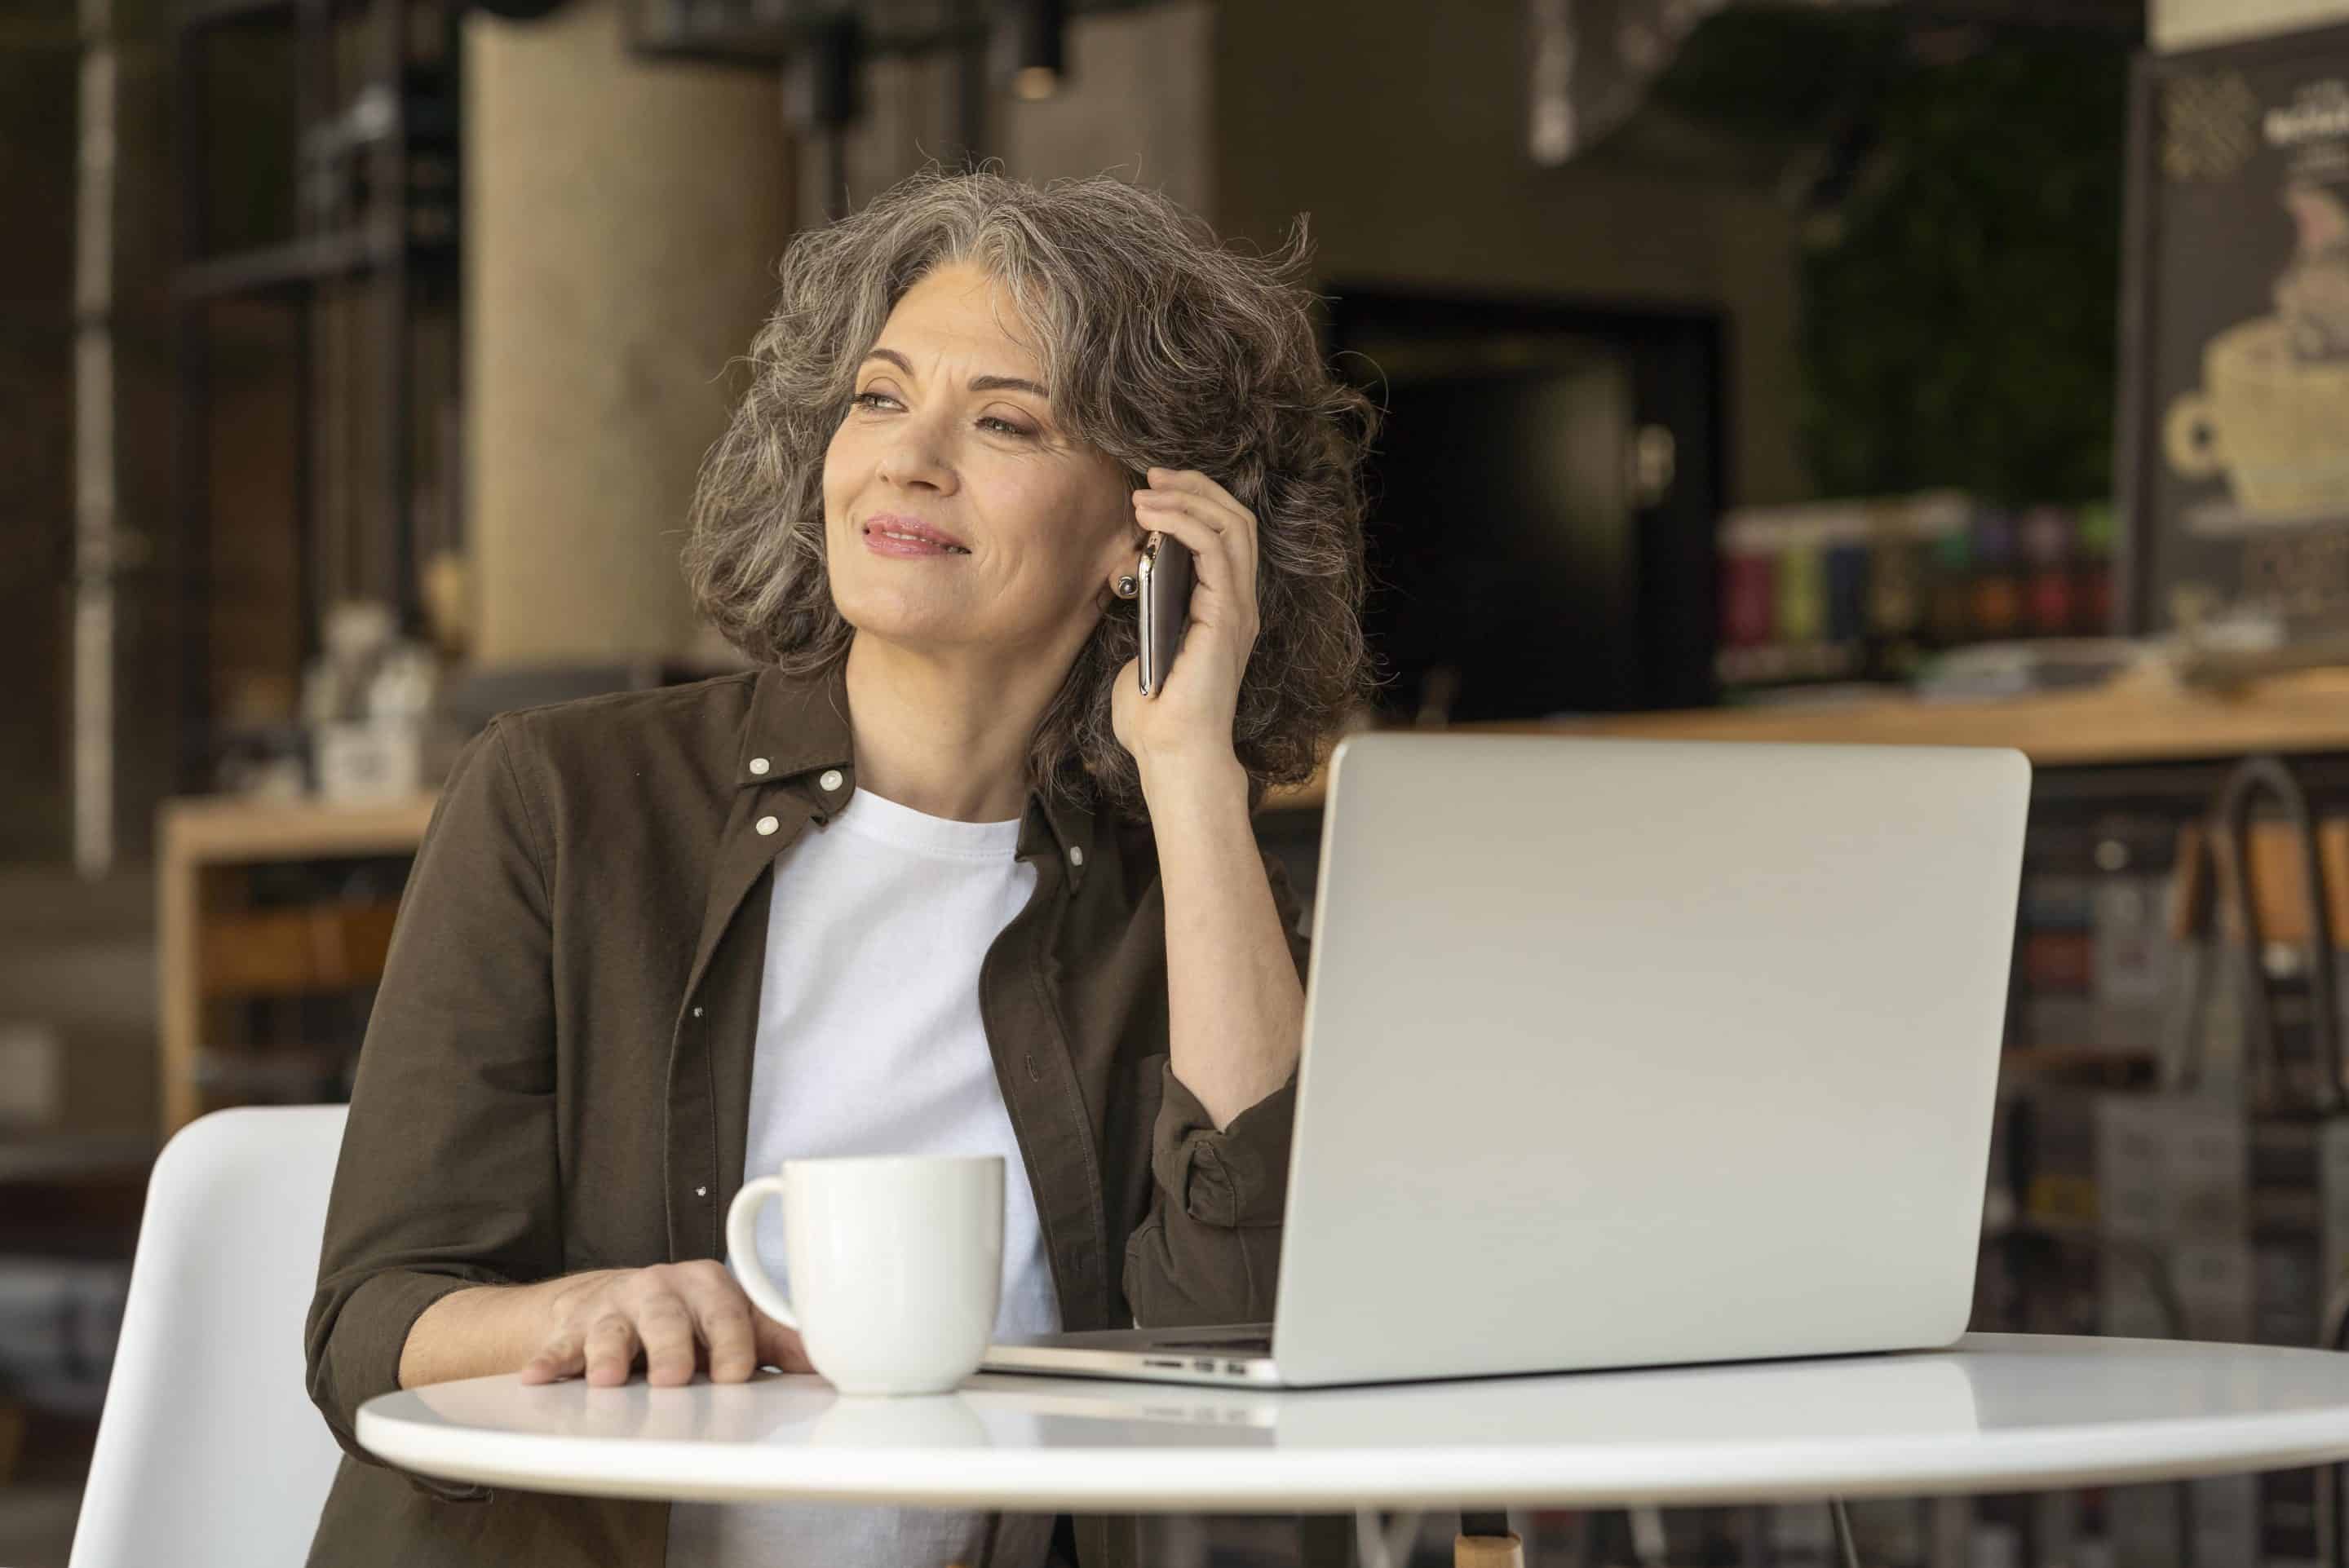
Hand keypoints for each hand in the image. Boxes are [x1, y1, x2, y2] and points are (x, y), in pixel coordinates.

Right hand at [517, 1262, 813, 1387]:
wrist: (615, 1302)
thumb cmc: (688, 1318)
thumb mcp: (732, 1323)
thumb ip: (777, 1342)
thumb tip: (833, 1364)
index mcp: (709, 1286)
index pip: (728, 1313)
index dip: (733, 1344)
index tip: (737, 1374)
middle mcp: (662, 1290)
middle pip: (670, 1317)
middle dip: (673, 1348)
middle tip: (676, 1378)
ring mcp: (616, 1307)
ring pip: (613, 1329)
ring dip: (610, 1355)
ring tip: (608, 1379)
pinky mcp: (574, 1328)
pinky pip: (559, 1345)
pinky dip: (549, 1361)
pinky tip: (538, 1377)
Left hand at [1110, 466, 1259, 780]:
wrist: (1172, 755)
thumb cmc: (1155, 717)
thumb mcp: (1145, 649)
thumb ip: (1149, 617)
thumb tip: (1131, 586)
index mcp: (1223, 609)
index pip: (1226, 535)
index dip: (1194, 501)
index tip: (1152, 487)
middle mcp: (1239, 604)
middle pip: (1235, 518)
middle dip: (1194, 486)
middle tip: (1152, 474)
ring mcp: (1238, 609)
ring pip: (1231, 525)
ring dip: (1188, 497)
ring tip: (1146, 491)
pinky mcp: (1227, 616)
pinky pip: (1214, 550)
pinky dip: (1184, 523)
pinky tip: (1152, 517)